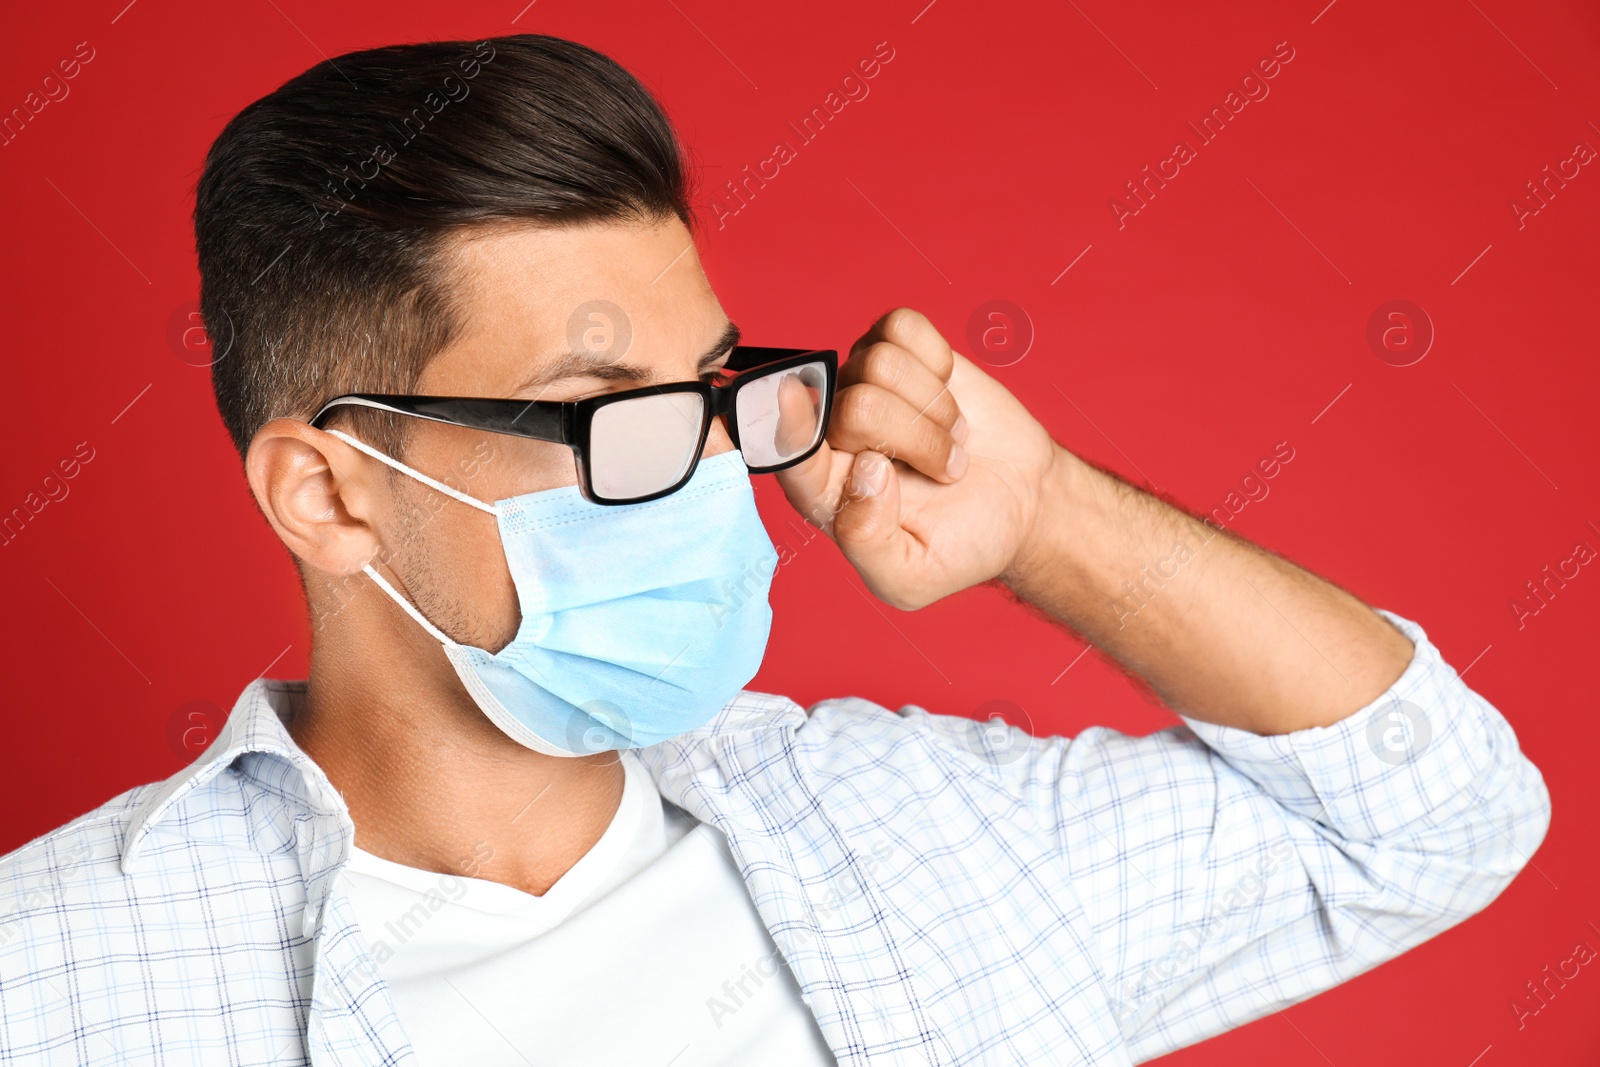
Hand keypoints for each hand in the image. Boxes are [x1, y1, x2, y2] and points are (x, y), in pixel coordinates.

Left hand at [775, 308, 1060, 608]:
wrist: (1019, 504)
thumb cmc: (960, 544)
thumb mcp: (911, 578)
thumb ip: (869, 544)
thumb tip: (863, 473)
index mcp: (821, 488)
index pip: (787, 449)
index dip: (791, 423)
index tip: (793, 398)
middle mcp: (833, 430)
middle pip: (857, 405)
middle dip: (917, 440)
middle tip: (945, 471)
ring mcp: (864, 383)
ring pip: (880, 364)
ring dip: (935, 409)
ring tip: (950, 441)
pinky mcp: (899, 350)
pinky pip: (902, 326)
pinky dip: (936, 360)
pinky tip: (946, 393)